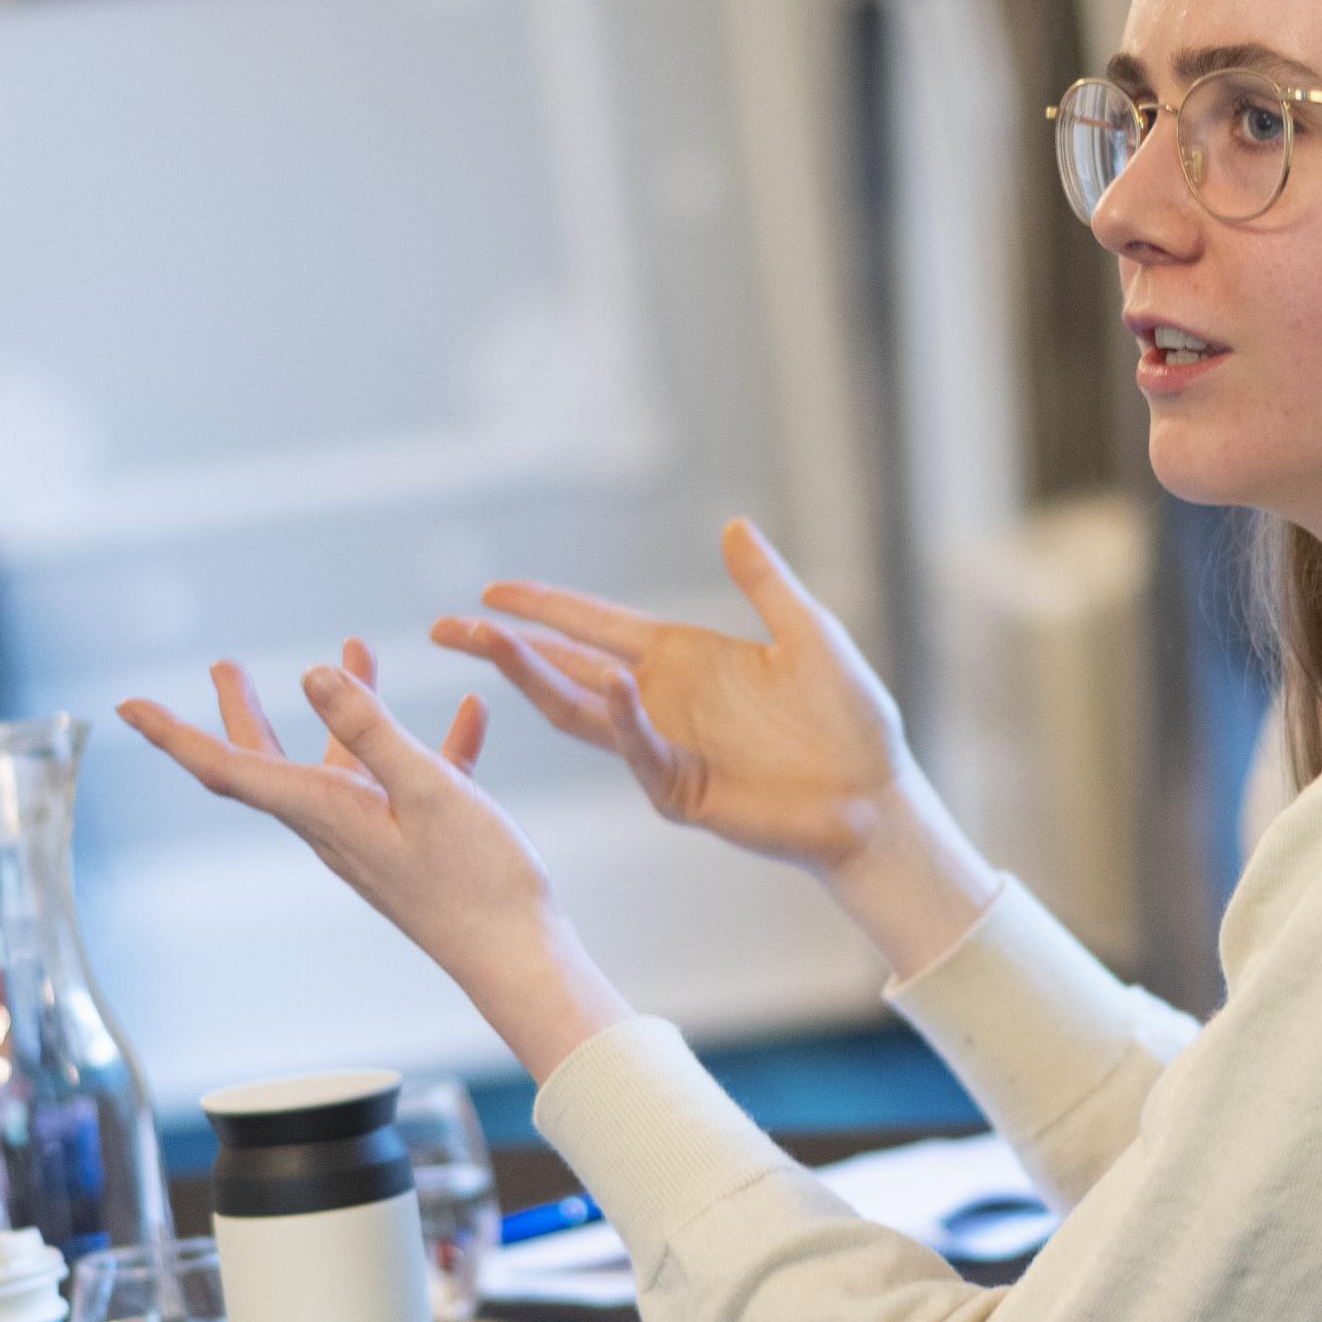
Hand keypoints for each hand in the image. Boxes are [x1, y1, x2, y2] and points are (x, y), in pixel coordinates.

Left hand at [115, 639, 631, 1068]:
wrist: (518, 958)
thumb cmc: (477, 882)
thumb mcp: (427, 789)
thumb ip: (371, 729)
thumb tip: (311, 673)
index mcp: (327, 813)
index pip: (230, 769)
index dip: (175, 734)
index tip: (127, 705)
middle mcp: (337, 827)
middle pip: (271, 764)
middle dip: (245, 711)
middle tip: (224, 665)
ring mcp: (376, 837)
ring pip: (345, 762)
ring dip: (348, 708)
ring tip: (357, 652)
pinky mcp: (416, 845)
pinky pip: (413, 781)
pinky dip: (433, 742)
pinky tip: (470, 715)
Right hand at [430, 518, 912, 874]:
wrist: (876, 795)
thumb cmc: (850, 720)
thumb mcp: (809, 636)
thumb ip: (765, 585)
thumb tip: (733, 525)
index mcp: (684, 659)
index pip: (597, 627)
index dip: (546, 609)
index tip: (491, 591)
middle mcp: (662, 700)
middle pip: (566, 669)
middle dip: (506, 647)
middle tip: (445, 627)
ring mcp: (665, 749)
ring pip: (581, 711)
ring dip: (534, 681)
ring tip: (489, 646)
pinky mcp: (681, 791)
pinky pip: (641, 751)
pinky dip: (625, 719)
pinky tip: (612, 683)